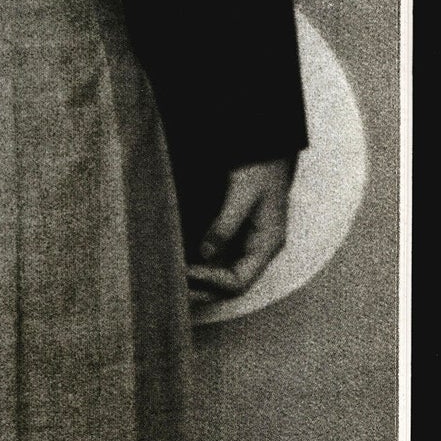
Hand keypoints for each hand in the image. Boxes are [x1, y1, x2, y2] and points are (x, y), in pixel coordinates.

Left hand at [186, 157, 294, 302]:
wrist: (268, 151)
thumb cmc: (259, 168)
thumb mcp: (242, 193)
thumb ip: (224, 224)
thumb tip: (204, 252)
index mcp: (268, 244)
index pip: (240, 280)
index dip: (211, 281)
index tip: (185, 271)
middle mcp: (259, 250)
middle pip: (231, 285)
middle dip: (203, 289)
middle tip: (172, 284)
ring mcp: (249, 245)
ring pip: (224, 276)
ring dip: (200, 282)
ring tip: (172, 279)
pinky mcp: (237, 236)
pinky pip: (220, 261)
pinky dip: (201, 266)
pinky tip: (180, 263)